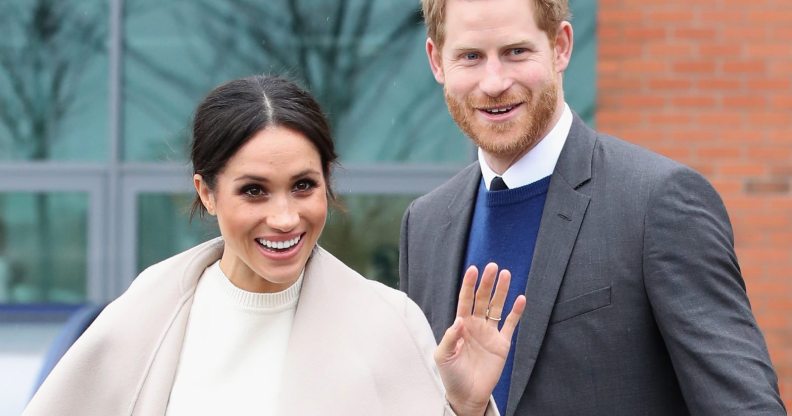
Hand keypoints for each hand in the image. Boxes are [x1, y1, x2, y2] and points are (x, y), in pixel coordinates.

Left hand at [435, 263, 525, 415]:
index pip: (465, 300)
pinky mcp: (502, 344)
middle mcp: (476, 325)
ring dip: (502, 292)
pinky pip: (510, 325)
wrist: (467, 395)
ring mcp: (490, 333)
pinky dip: (516, 312)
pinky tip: (520, 299)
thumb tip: (459, 320)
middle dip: (487, 283)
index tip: (473, 269)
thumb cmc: (451, 375)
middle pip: (482, 299)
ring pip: (497, 307)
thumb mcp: (443, 356)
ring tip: (506, 274)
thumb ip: (450, 337)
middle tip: (493, 267)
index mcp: (461, 325)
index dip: (469, 285)